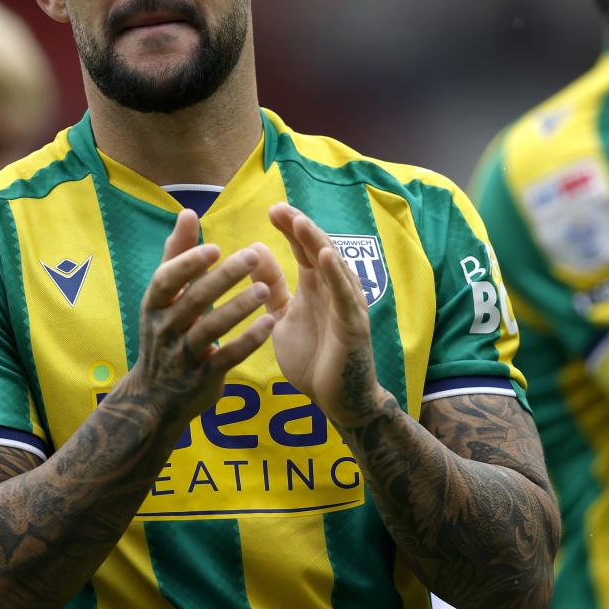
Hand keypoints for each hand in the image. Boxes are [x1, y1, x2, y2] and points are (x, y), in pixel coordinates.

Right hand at [124, 209, 276, 427]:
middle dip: (223, 278)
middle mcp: (164, 329)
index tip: (215, 247)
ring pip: (210, 330)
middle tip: (254, 255)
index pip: (166, 280)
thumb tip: (188, 212)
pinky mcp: (202, 378)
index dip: (188, 264)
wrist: (154, 398)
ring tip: (264, 290)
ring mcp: (182, 356)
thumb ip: (178, 255)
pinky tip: (270, 323)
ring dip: (238, 308)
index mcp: (154, 305)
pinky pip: (227, 358)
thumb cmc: (165, 333)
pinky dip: (248, 341)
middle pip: (194, 300)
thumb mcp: (164, 297)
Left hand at [264, 204, 393, 428]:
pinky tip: (326, 257)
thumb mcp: (282, 317)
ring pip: (334, 267)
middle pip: (319, 249)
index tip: (272, 209)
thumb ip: (271, 287)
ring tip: (301, 223)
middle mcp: (333, 289)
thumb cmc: (312, 357)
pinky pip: (345, 296)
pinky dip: (337, 275)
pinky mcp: (354, 324)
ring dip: (318, 243)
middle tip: (281, 208)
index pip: (304, 249)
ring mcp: (346, 304)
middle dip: (301, 228)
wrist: (335, 399)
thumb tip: (255, 250)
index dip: (291, 228)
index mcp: (316, 286)